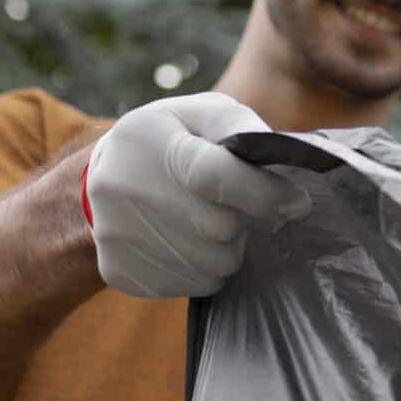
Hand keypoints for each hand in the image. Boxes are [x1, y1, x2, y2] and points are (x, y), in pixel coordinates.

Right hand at [86, 93, 311, 297]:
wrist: (103, 175)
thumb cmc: (172, 140)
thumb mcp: (203, 114)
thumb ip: (243, 130)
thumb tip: (287, 177)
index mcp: (150, 141)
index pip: (215, 176)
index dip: (264, 194)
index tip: (297, 202)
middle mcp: (124, 188)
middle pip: (220, 229)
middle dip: (240, 221)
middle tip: (228, 207)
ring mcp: (117, 235)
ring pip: (213, 266)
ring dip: (225, 249)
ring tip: (205, 224)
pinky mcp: (119, 272)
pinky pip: (192, 286)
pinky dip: (203, 269)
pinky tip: (186, 243)